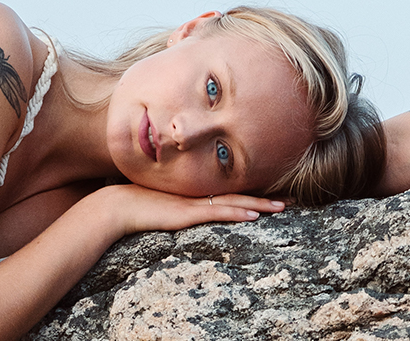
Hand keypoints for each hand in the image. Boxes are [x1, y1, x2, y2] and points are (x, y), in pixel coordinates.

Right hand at [93, 184, 286, 233]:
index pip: (233, 192)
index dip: (255, 193)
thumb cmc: (138, 208)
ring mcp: (195, 203)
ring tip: (283, 206)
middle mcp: (200, 195)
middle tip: (292, 199)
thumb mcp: (166, 208)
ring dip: (260, 205)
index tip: (276, 196)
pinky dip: (237, 212)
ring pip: (235, 202)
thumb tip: (192, 216)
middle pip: (241, 194)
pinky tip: (254, 214)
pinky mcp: (188, 213)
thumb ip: (180, 210)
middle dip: (267, 197)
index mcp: (197, 194)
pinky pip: (218, 212)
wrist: (117, 207)